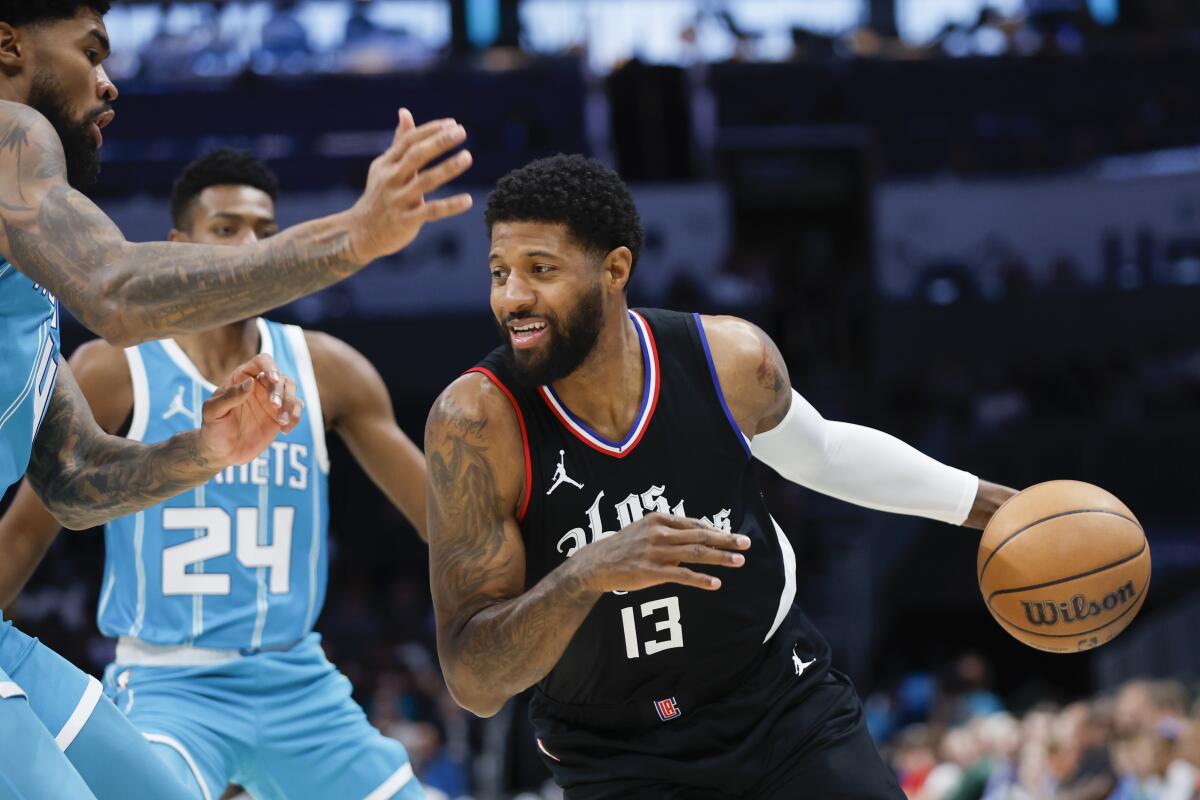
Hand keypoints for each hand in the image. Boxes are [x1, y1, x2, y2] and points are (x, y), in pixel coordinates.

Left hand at [197, 354, 301, 467]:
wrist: (221, 452)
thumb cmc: (212, 429)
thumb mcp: (213, 412)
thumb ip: (230, 396)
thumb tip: (251, 382)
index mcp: (242, 379)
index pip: (261, 362)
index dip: (270, 366)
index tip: (273, 379)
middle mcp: (259, 386)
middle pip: (280, 377)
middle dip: (280, 391)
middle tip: (274, 407)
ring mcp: (271, 401)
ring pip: (291, 390)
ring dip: (291, 404)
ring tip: (282, 421)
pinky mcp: (280, 415)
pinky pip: (297, 409)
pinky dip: (296, 417)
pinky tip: (284, 430)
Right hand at [348, 108, 473, 262]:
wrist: (361, 232)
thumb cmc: (379, 195)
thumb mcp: (385, 166)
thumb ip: (399, 141)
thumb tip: (404, 111)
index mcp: (387, 163)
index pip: (410, 141)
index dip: (431, 130)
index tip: (453, 123)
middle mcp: (391, 178)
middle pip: (416, 155)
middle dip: (438, 142)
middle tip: (461, 131)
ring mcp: (398, 200)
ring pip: (425, 181)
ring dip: (447, 168)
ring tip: (467, 156)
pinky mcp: (406, 221)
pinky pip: (431, 212)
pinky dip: (450, 206)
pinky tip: (468, 200)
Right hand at [572, 513, 750, 592]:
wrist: (596, 563)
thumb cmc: (624, 546)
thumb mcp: (645, 530)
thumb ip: (669, 532)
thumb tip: (695, 539)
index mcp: (659, 519)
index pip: (694, 523)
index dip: (715, 531)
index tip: (732, 536)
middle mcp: (659, 533)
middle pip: (699, 535)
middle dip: (726, 540)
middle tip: (746, 543)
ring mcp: (655, 552)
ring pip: (695, 553)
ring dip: (720, 557)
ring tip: (739, 561)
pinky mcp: (651, 571)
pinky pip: (681, 575)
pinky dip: (700, 579)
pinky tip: (716, 583)